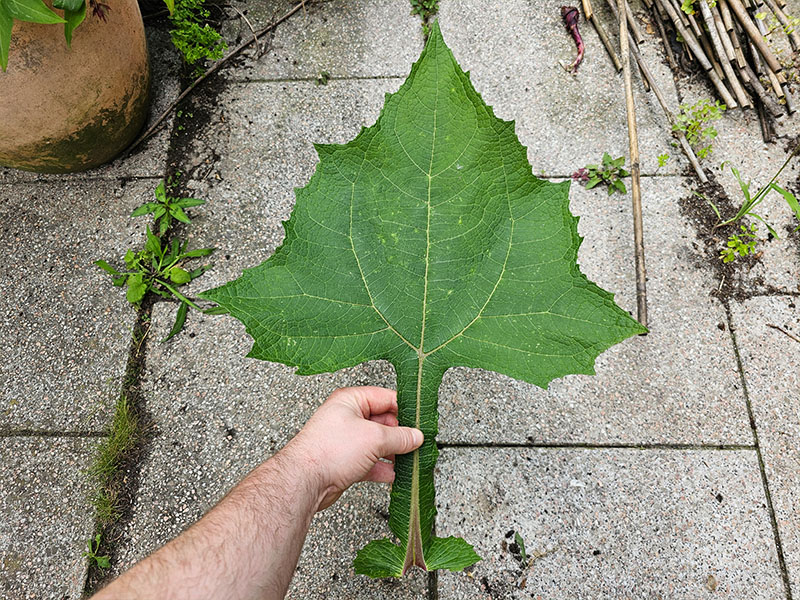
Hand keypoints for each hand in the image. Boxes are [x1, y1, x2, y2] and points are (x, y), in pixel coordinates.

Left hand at [283, 386, 423, 510]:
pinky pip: (369, 462)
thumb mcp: (374, 438)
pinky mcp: (343, 462)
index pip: (385, 398)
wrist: (304, 481)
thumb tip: (415, 436)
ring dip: (393, 453)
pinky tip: (393, 475)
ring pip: (377, 444)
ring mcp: (345, 441)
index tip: (420, 420)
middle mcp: (346, 418)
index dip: (405, 409)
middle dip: (400, 435)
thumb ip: (399, 437)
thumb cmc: (327, 450)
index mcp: (351, 400)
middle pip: (383, 422)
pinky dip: (381, 468)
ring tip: (409, 460)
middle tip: (417, 444)